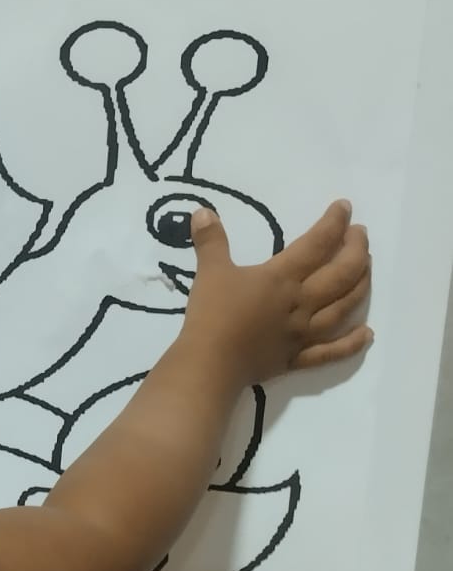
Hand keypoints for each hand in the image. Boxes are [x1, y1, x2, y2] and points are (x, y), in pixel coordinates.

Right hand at [183, 200, 371, 386]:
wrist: (210, 364)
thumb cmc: (212, 316)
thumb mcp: (210, 271)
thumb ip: (210, 240)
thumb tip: (202, 211)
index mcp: (282, 278)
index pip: (316, 244)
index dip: (333, 223)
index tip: (344, 207)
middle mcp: (301, 302)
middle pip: (341, 274)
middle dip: (356, 251)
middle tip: (360, 235)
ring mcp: (303, 333)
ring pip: (343, 308)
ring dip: (361, 287)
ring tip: (368, 270)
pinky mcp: (296, 358)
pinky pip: (331, 351)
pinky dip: (352, 343)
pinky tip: (367, 333)